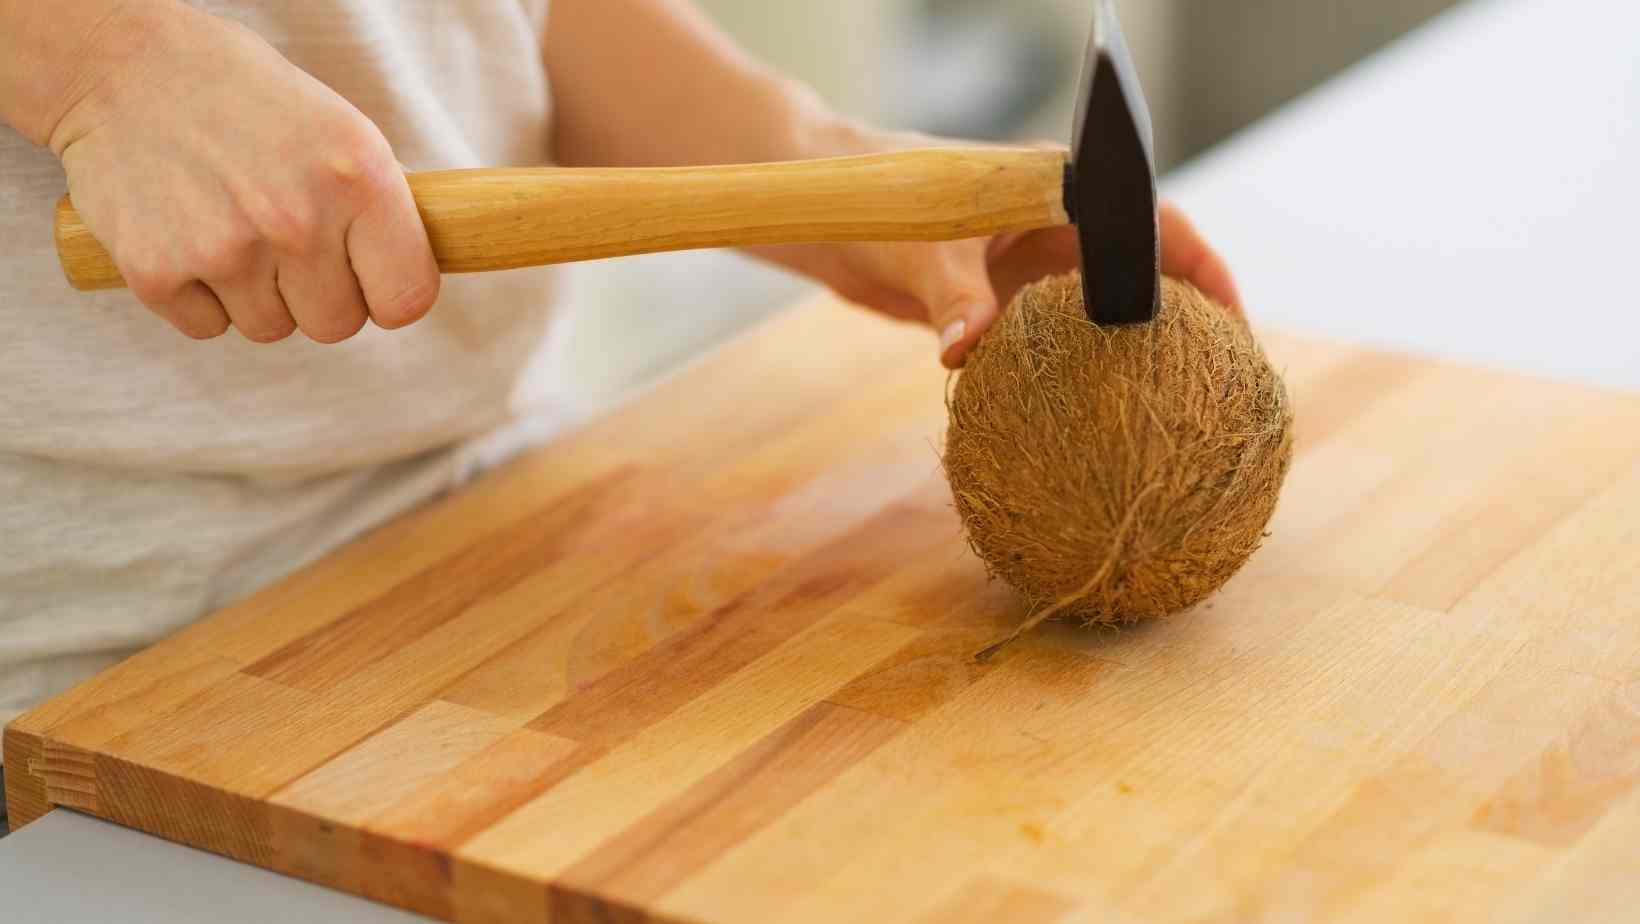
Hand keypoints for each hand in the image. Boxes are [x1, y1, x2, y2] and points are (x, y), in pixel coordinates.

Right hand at [47, 2, 438, 341]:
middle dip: (317, 295)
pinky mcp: (157, 271)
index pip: (407, 299)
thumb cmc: (243, 98)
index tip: (368, 279)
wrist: (119, 65)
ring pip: (271, 328)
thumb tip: (413, 273)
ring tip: (232, 226)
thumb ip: (377, 205)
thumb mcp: (338, 129)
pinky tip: (187, 233)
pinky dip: (198, 295)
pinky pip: (208, 327)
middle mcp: (297, 217)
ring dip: (256, 294)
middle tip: (285, 242)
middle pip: (336, 325)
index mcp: (358, 177)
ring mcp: (224, 248)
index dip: (387, 294)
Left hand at [752, 132, 1241, 368]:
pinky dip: (1075, 368)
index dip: (1200, 268)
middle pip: (1140, 271)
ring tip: (1170, 408)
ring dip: (1131, 350)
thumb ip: (951, 294)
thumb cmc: (874, 205)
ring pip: (1101, 309)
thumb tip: (968, 346)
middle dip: (1183, 319)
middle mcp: (1055, 225)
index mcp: (1056, 187)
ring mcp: (1030, 265)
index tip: (1230, 320)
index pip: (1151, 219)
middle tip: (1218, 381)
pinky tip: (1090, 415)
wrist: (824, 218)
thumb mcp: (919, 249)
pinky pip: (1055, 337)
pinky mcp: (1001, 300)